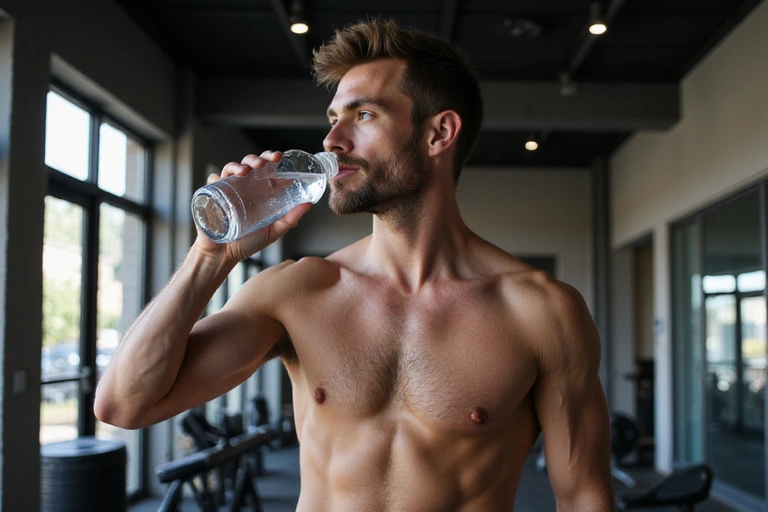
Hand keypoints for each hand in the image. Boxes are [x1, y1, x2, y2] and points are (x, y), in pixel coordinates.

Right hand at [194, 150, 311, 262]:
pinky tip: (221, 178)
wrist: (223, 255)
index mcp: (259, 192)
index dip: (271, 159)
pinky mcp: (212, 196)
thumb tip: (308, 204)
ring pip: (231, 168)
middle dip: (257, 159)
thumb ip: (290, 219)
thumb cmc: (247, 244)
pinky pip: (212, 180)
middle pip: (250, 164)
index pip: (266, 169)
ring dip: (239, 165)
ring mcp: (228, 190)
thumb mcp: (273, 231)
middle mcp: (244, 188)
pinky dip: (216, 176)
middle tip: (265, 162)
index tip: (279, 158)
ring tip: (246, 170)